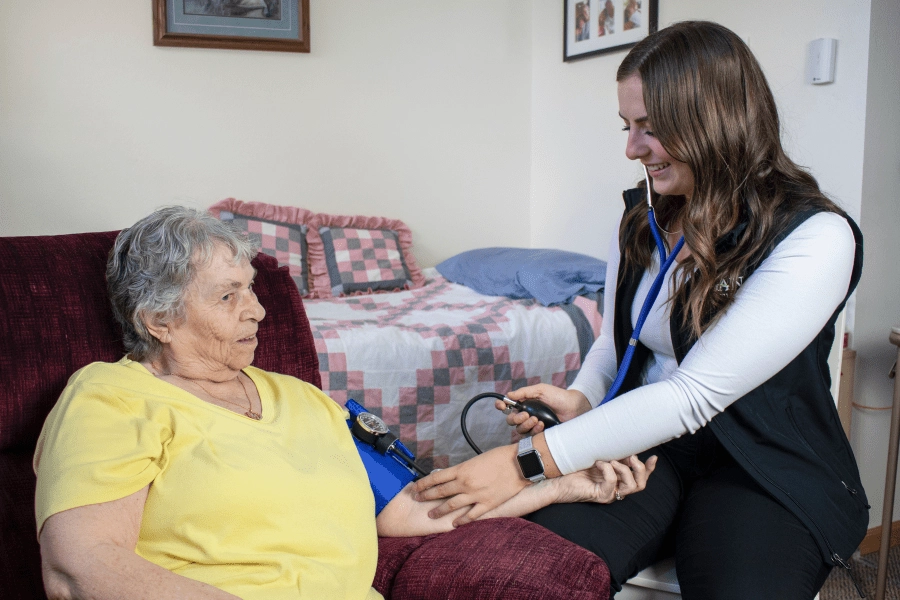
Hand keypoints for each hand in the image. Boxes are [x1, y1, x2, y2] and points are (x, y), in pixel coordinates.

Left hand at [412, 444, 526, 525]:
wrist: (519, 463)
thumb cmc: (499, 457)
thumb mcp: (476, 459)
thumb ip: (464, 469)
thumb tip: (454, 476)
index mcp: (462, 469)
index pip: (436, 478)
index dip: (424, 483)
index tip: (416, 487)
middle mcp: (465, 483)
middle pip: (440, 492)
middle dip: (426, 496)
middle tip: (417, 499)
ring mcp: (476, 495)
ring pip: (452, 505)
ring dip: (439, 511)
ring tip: (431, 514)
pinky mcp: (487, 504)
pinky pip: (471, 515)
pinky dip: (462, 520)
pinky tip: (454, 524)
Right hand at [498, 384, 590, 435]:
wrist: (574, 408)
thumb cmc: (558, 396)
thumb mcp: (541, 390)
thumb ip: (524, 392)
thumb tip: (509, 395)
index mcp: (524, 403)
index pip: (508, 405)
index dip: (501, 405)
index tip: (501, 405)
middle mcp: (526, 414)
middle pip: (511, 420)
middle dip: (516, 418)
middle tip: (526, 415)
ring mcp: (533, 425)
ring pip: (519, 429)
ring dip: (526, 425)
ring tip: (537, 420)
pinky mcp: (540, 434)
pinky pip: (529, 436)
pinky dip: (534, 431)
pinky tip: (542, 425)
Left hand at [552, 454, 657, 503]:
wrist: (556, 478)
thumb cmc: (573, 466)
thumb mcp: (595, 454)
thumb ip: (608, 449)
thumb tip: (618, 435)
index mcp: (616, 479)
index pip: (639, 477)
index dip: (649, 469)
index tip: (653, 456)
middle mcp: (615, 488)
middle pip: (640, 484)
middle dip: (640, 469)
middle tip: (631, 457)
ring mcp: (608, 493)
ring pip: (631, 486)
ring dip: (624, 469)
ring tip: (612, 460)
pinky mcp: (600, 495)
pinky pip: (612, 483)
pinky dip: (608, 470)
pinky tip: (599, 463)